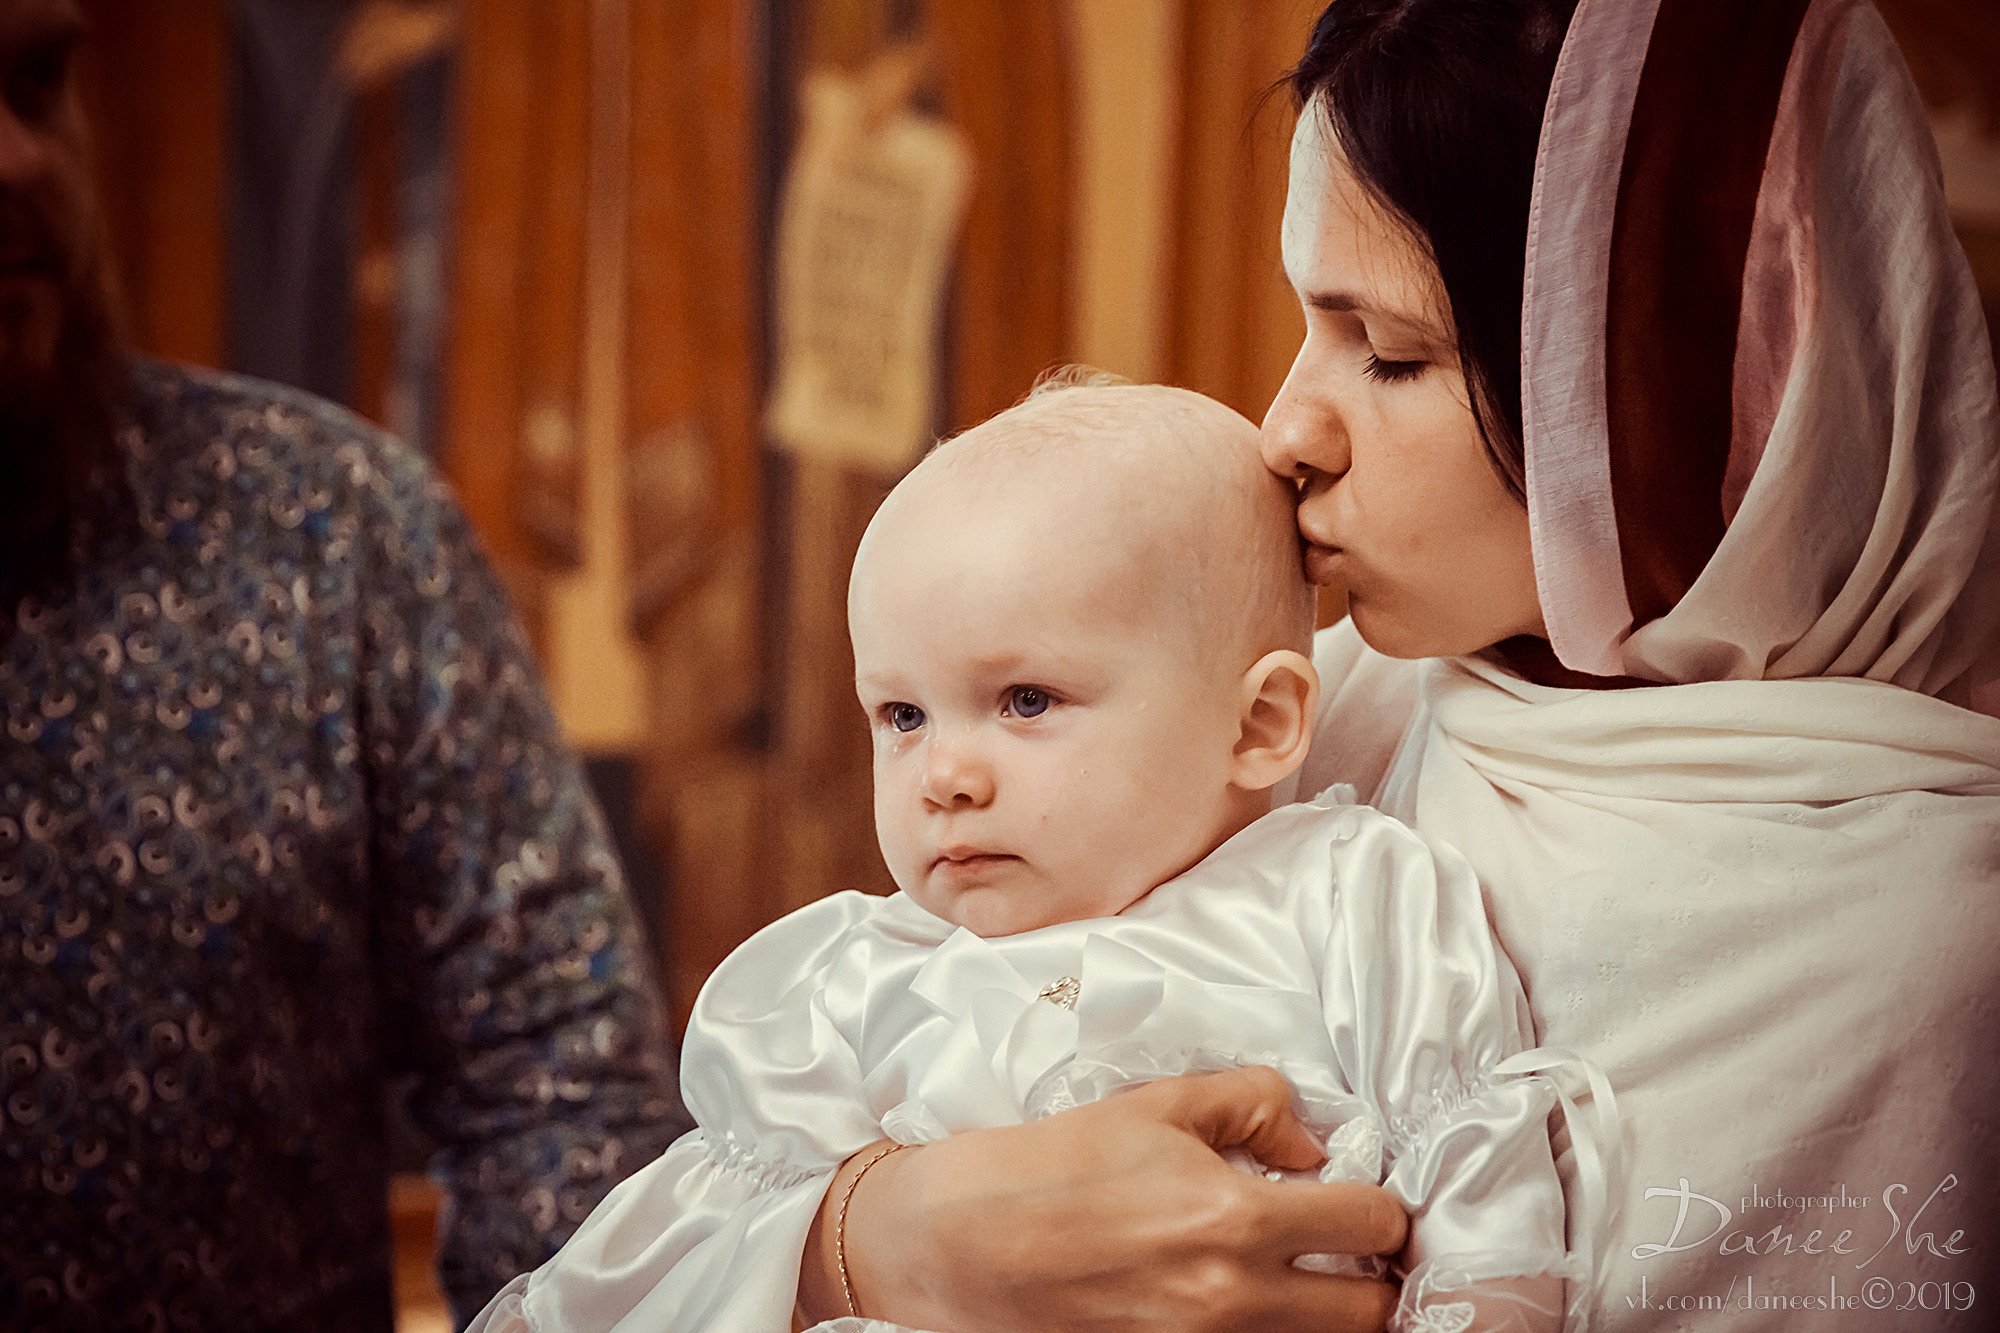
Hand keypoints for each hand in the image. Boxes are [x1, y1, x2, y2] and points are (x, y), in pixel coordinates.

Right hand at [799, 1066, 1407, 1331]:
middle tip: (1350, 1251)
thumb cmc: (1051, 1167)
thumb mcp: (1155, 1105)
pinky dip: (1270, 1331)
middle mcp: (1232, 1296)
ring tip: (1304, 1278)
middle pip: (1371, 1312)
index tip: (1362, 1199)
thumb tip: (1310, 1142)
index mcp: (1235, 1216)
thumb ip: (1251, 1104)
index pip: (1373, 1223)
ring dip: (1326, 1311)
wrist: (961, 1242)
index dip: (1381, 1206)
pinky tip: (1247, 1299)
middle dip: (1374, 1276)